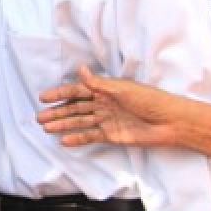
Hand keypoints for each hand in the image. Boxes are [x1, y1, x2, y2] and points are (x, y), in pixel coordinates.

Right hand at [37, 66, 179, 147]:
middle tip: (40, 118)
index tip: (44, 98)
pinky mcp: (113, 135)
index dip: (61, 94)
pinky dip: (78, 138)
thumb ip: (99, 84)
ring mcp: (107, 120)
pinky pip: (91, 136)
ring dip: (64, 124)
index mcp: (106, 90)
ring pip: (80, 122)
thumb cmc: (150, 101)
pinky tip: (65, 140)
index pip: (78, 91)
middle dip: (58, 112)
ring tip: (47, 128)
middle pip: (76, 108)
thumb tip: (80, 69)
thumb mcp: (123, 89)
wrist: (170, 122)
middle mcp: (104, 104)